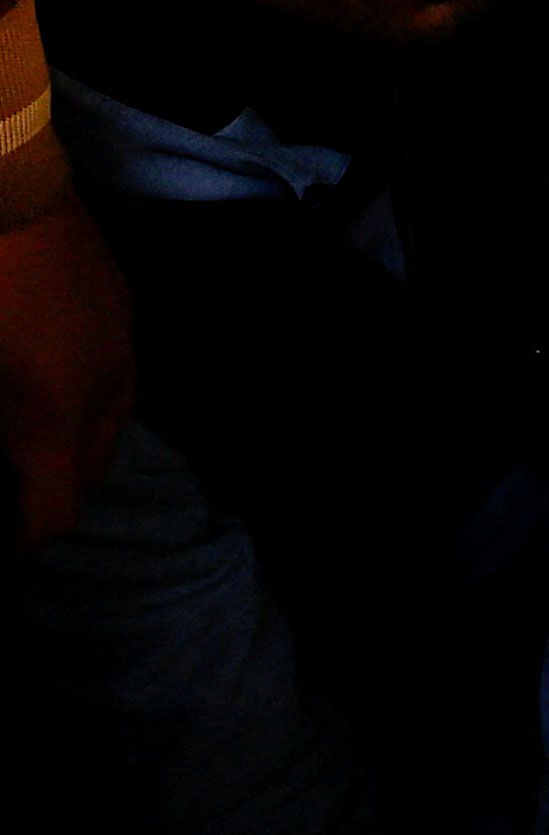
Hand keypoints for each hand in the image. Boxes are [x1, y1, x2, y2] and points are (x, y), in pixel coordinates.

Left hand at [0, 174, 135, 550]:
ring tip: (22, 428)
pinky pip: (111, 377)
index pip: (54, 513)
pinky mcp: (123, 309)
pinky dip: (81, 393)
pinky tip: (43, 368)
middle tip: (3, 487)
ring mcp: (120, 350)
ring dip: (68, 442)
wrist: (4, 169)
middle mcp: (104, 396)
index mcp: (50, 415)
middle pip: (87, 477)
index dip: (23, 538)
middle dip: (47, 492)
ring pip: (106, 427)